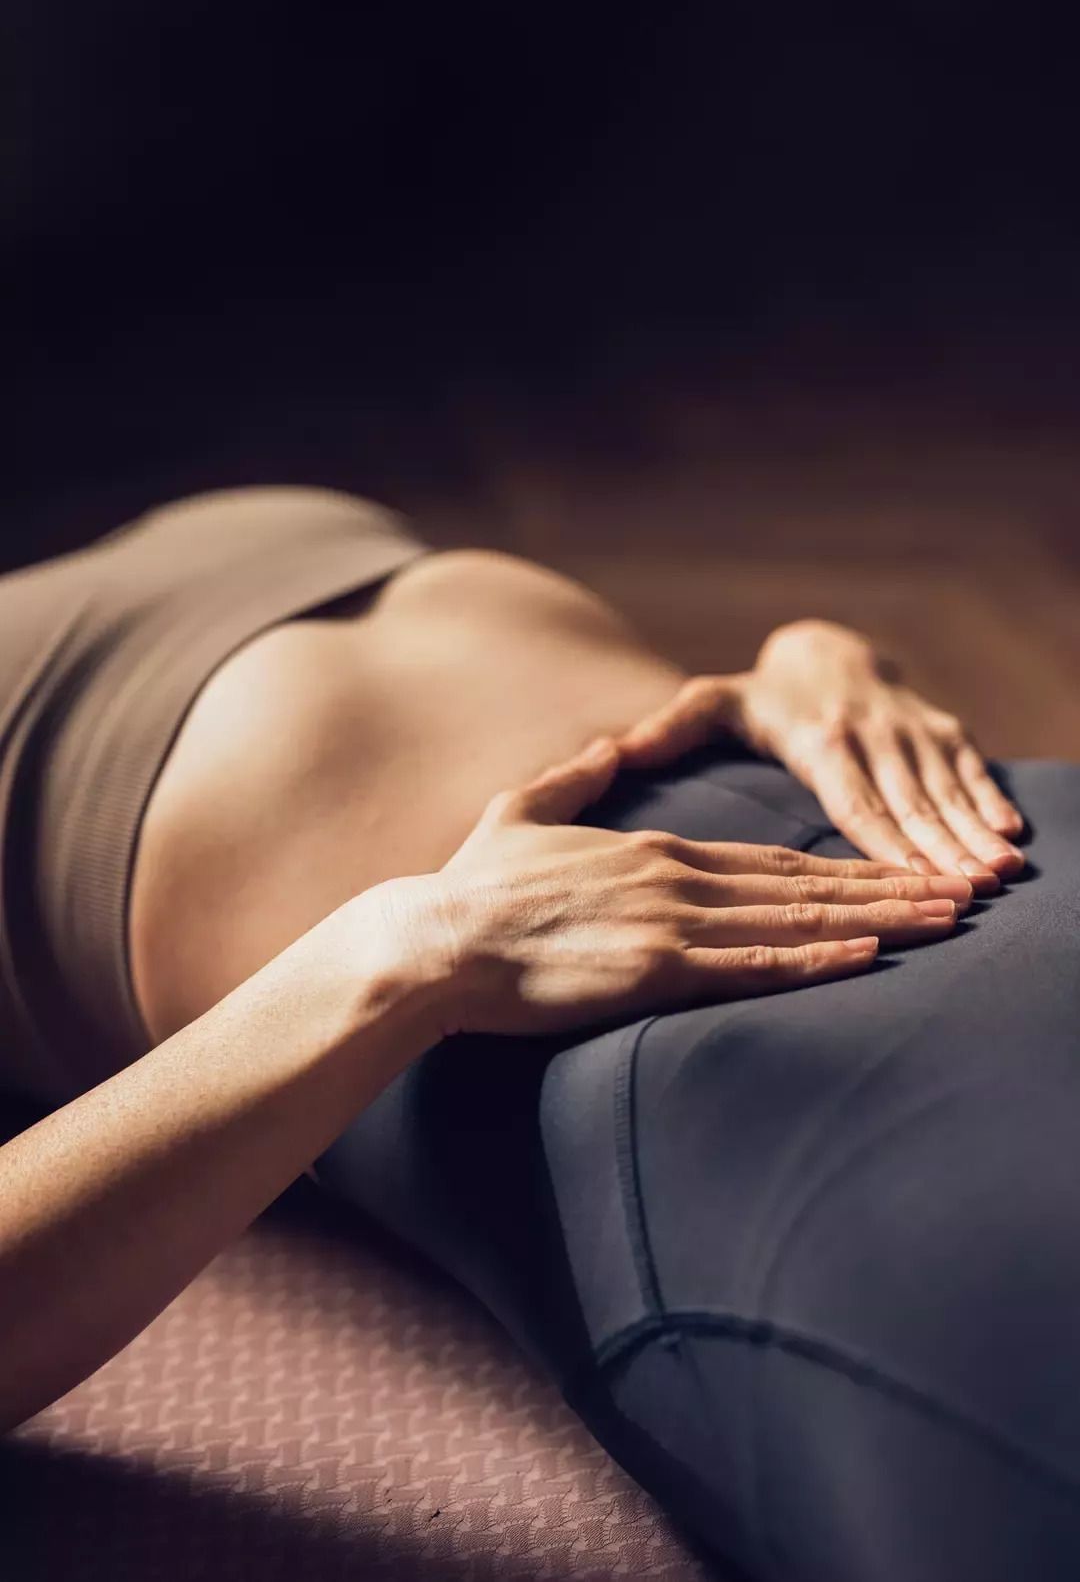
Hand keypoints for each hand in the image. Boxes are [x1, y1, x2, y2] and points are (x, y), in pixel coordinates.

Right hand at [382, 736, 972, 1038]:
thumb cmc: (474, 886)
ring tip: (938, 921)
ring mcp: (668, 921)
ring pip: (792, 921)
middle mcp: (674, 877)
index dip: (840, 867)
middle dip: (885, 887)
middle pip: (801, 884)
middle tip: (955, 894)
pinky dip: (815, 959)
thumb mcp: (520, 811)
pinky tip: (866, 955)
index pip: (769, 859)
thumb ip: (572, 777)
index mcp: (653, 847)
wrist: (438, 940)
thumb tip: (605, 745)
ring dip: (873, 920)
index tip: (895, 870)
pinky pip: (750, 964)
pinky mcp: (652, 968)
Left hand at [617, 620, 1024, 890]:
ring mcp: (909, 730)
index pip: (851, 796)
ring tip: (997, 875)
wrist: (826, 647)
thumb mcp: (712, 702)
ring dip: (971, 831)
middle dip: (939, 847)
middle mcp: (869, 732)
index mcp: (817, 737)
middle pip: (906, 799)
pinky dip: (991, 800)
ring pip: (943, 788)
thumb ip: (669, 729)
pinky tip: (1012, 837)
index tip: (901, 878)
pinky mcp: (938, 730)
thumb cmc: (762, 696)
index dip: (879, 837)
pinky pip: (968, 768)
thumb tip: (615, 751)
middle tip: (968, 891)